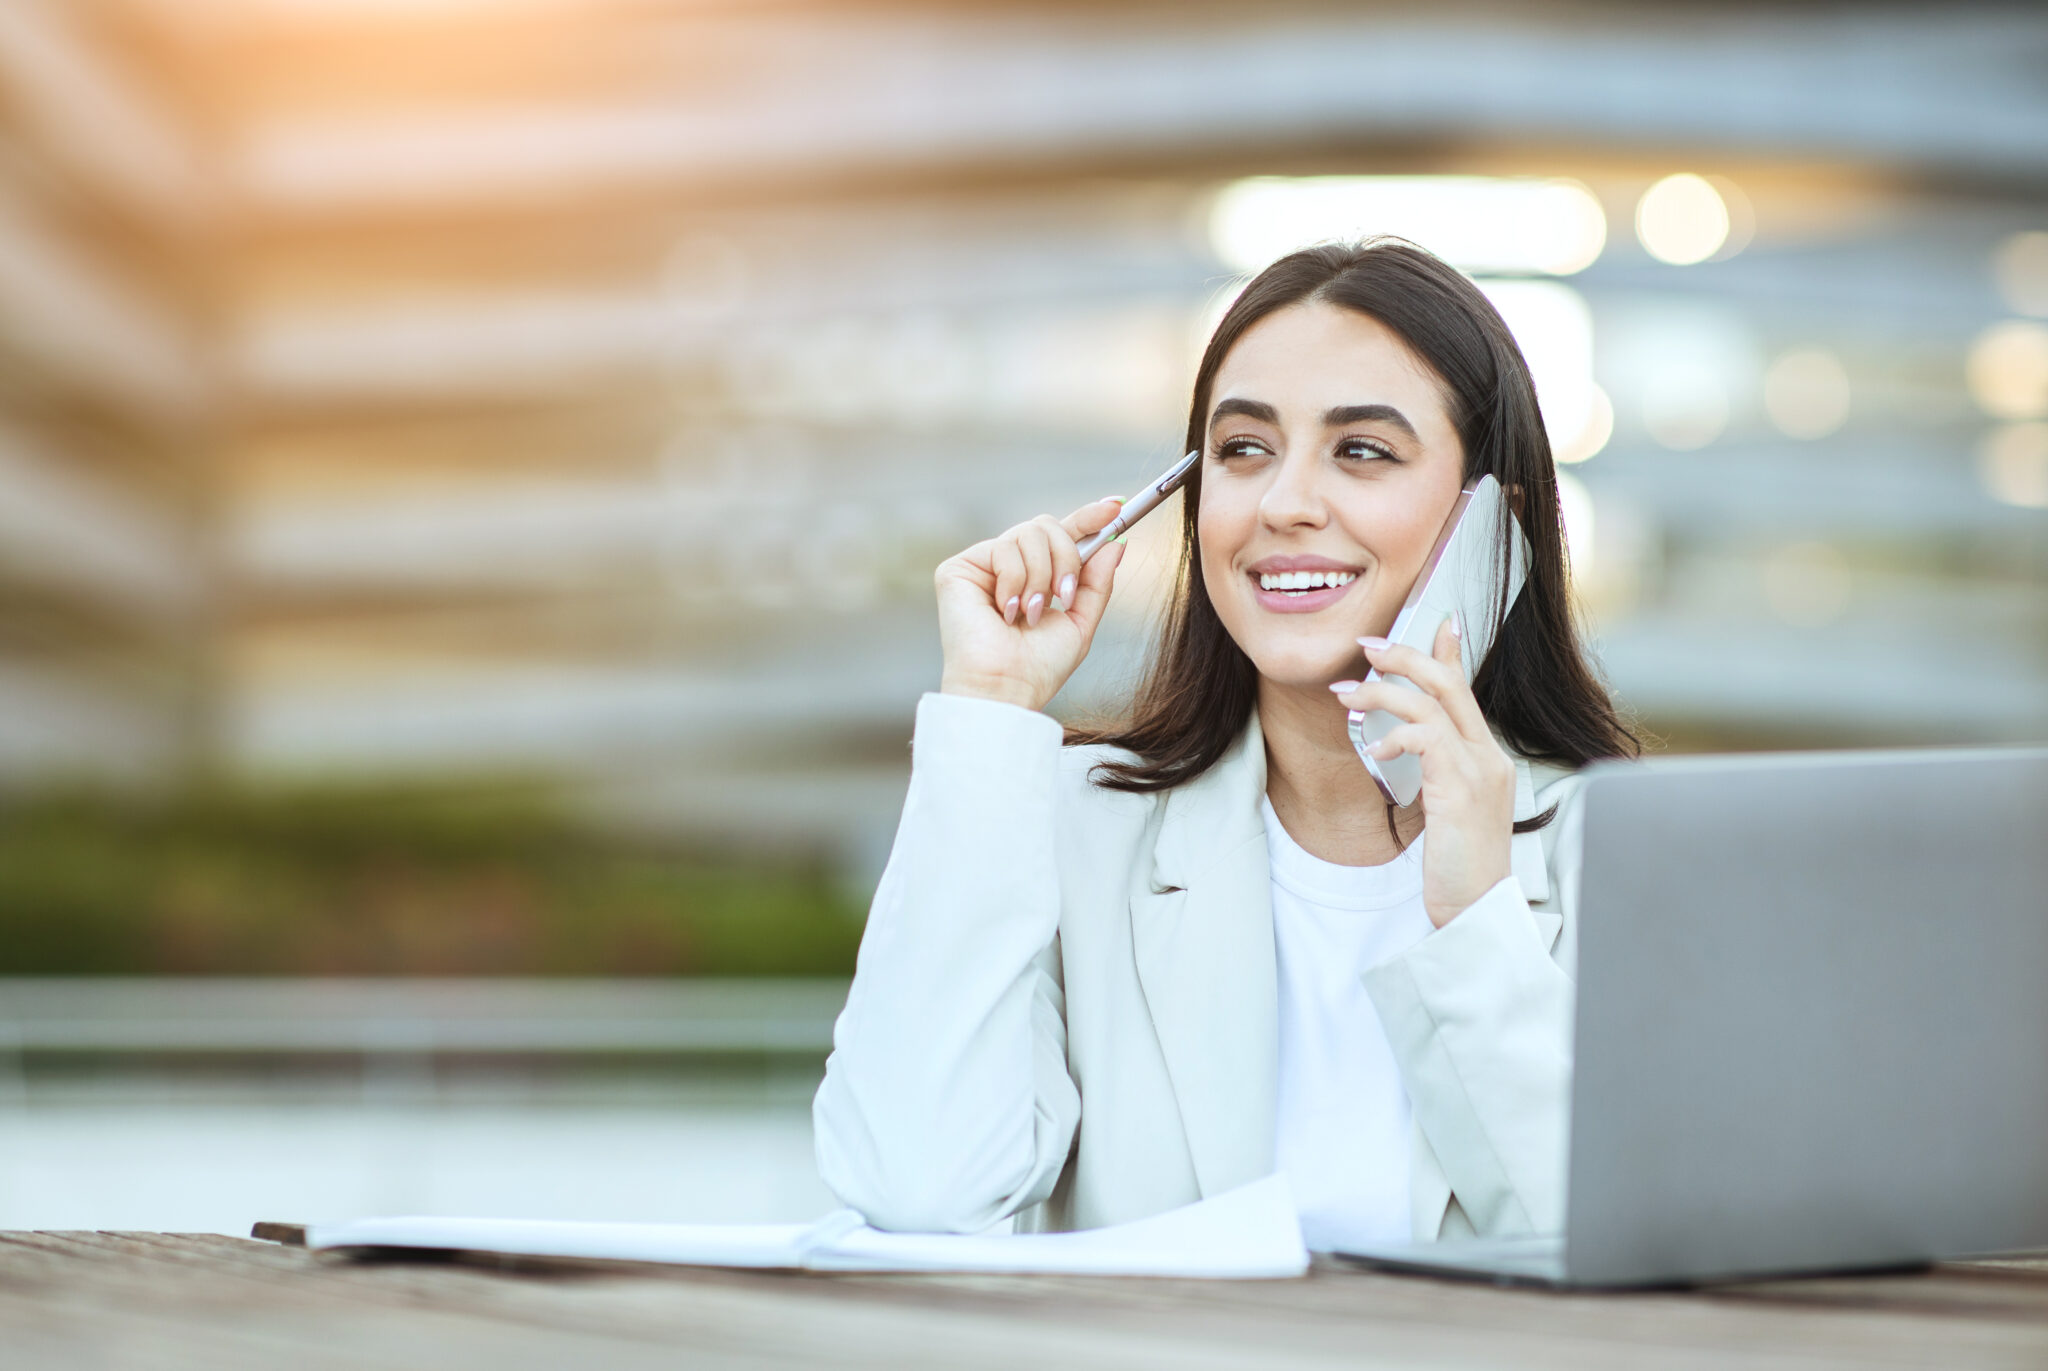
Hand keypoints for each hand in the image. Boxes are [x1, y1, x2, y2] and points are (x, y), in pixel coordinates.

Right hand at [934, 498, 1127, 712]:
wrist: (1006, 688)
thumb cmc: (1038, 667)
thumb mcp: (1080, 621)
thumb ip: (1097, 581)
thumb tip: (1117, 541)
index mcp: (1035, 578)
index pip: (1061, 535)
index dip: (1088, 517)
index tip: (1116, 505)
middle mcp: (1007, 567)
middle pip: (1047, 525)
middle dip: (1067, 558)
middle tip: (1062, 596)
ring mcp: (982, 566)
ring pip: (1029, 533)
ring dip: (1041, 578)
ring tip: (1030, 614)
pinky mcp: (958, 568)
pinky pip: (1003, 548)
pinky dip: (1015, 582)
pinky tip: (1006, 612)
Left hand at [1330, 616, 1515, 927]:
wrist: (1476, 914)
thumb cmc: (1457, 871)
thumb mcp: (1446, 813)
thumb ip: (1436, 776)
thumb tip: (1407, 748)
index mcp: (1487, 760)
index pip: (1466, 692)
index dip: (1447, 653)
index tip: (1432, 623)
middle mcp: (1489, 758)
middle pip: (1450, 683)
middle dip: (1405, 655)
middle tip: (1365, 646)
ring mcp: (1480, 771)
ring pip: (1432, 702)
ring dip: (1382, 691)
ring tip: (1345, 695)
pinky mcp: (1461, 790)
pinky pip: (1426, 738)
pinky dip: (1393, 735)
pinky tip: (1372, 751)